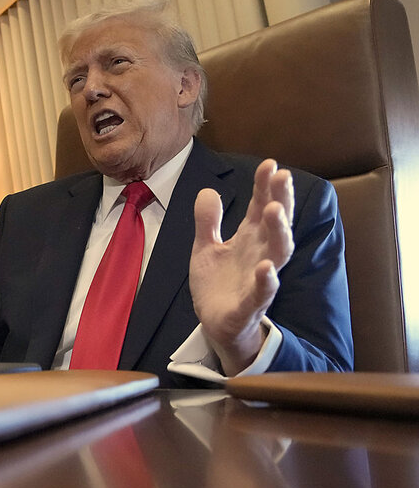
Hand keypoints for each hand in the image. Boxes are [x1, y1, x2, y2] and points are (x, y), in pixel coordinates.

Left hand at [190, 159, 293, 373]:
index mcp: (249, 238)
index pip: (260, 206)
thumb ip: (207, 221)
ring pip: (277, 254)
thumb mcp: (205, 247)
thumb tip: (208, 190)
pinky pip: (262, 292)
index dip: (265, 186)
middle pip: (275, 224)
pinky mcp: (250, 303)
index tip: (270, 164)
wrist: (215, 323)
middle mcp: (259, 254)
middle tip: (281, 177)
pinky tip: (265, 268)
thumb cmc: (217, 283)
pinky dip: (266, 280)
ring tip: (273, 210)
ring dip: (278, 232)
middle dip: (280, 200)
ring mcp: (258, 278)